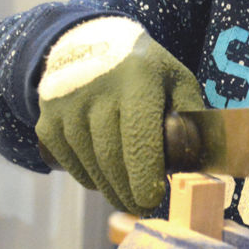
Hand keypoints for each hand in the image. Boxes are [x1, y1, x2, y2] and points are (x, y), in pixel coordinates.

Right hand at [36, 16, 203, 212]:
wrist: (86, 42)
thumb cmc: (143, 69)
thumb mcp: (174, 79)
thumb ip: (190, 115)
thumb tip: (199, 157)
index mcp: (137, 80)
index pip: (138, 136)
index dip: (145, 173)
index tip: (153, 198)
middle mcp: (97, 92)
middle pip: (113, 159)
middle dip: (130, 191)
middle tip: (143, 206)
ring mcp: (67, 107)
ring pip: (91, 166)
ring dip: (111, 189)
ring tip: (126, 196)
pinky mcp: (48, 121)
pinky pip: (71, 164)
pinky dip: (89, 178)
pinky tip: (103, 179)